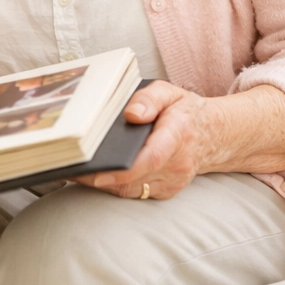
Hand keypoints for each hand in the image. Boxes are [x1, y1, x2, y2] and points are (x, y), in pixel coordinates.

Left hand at [73, 81, 214, 199]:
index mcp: (177, 135)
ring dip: (103, 184)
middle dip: (100, 177)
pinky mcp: (167, 190)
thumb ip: (149, 99)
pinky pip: (137, 193)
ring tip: (74, 171)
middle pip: (135, 178)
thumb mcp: (169, 92)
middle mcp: (177, 163)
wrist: (214, 135)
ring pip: (133, 190)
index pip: (150, 158)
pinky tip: (94, 175)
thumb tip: (131, 114)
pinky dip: (115, 186)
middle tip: (70, 168)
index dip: (122, 170)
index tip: (97, 172)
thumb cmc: (184, 110)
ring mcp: (173, 181)